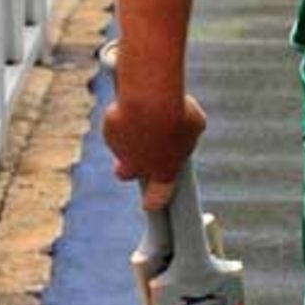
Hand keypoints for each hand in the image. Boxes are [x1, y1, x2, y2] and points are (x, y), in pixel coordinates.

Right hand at [102, 92, 206, 210]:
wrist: (151, 100)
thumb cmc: (178, 113)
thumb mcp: (194, 122)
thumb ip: (188, 134)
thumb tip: (182, 130)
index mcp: (165, 172)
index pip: (157, 198)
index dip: (154, 200)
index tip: (150, 204)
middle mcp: (139, 167)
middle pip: (125, 174)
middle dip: (126, 166)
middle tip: (135, 150)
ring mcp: (121, 152)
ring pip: (121, 145)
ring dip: (128, 134)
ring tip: (144, 112)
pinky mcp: (109, 133)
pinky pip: (116, 126)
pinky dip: (123, 117)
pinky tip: (134, 104)